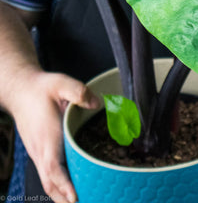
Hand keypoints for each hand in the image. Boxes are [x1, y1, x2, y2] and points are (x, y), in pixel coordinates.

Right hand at [11, 71, 99, 202]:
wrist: (21, 90)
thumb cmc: (42, 88)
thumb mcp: (62, 84)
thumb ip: (79, 93)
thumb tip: (97, 104)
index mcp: (48, 137)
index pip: (53, 167)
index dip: (64, 184)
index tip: (75, 197)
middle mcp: (41, 149)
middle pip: (51, 183)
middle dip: (65, 198)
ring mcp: (38, 152)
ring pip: (48, 181)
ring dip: (61, 196)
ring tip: (79, 202)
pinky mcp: (40, 151)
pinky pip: (48, 174)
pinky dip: (58, 186)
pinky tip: (69, 190)